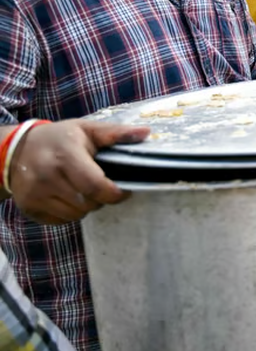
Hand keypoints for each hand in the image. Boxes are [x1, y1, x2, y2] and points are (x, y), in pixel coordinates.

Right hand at [9, 121, 147, 225]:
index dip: (115, 193)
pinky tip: (67, 196)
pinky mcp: (28, 208)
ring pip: (76, 215)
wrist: (15, 150)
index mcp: (65, 156)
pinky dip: (69, 212)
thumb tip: (146, 132)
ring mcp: (35, 195)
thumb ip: (116, 133)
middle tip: (100, 185)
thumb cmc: (58, 139)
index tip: (124, 190)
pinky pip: (61, 220)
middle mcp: (46, 177)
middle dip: (101, 198)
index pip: (95, 186)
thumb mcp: (86, 130)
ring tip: (82, 189)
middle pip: (88, 203)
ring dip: (86, 206)